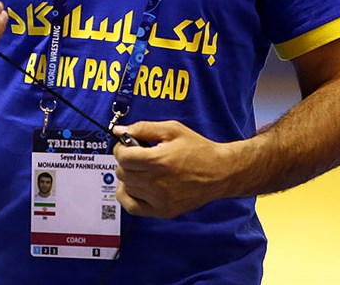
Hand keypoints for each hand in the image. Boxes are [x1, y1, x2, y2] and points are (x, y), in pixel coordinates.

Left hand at [112, 120, 238, 218]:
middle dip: (126, 162)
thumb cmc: (198, 149)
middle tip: (138, 156)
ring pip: (126, 188)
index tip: (127, 146)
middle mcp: (157, 182)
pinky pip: (132, 207)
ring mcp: (159, 200)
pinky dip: (128, 196)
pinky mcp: (163, 211)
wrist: (220, 172)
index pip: (122, 157)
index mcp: (158, 160)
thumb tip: (119, 130)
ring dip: (130, 177)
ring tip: (143, 170)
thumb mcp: (172, 130)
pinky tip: (136, 187)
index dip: (121, 148)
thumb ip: (143, 128)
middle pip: (122, 172)